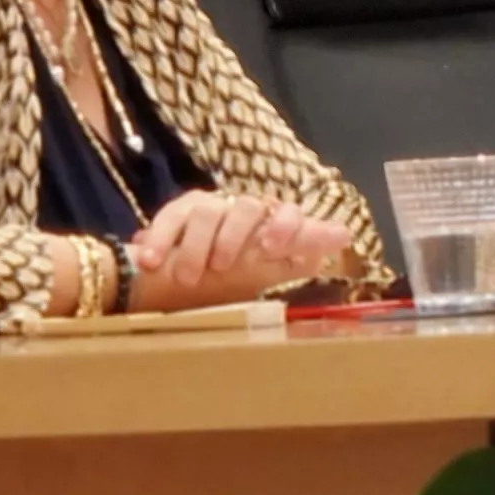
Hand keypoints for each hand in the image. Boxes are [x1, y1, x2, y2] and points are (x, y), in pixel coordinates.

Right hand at [128, 191, 350, 309]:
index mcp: (274, 226)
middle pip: (245, 207)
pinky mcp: (179, 211)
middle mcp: (245, 211)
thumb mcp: (268, 276)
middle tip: (220, 268)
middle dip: (233, 239)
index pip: (288, 213)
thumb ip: (302, 253)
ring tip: (186, 277)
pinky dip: (161, 239)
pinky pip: (170, 216)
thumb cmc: (236, 284)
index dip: (284, 226)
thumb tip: (343, 234)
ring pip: (207, 211)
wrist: (180, 288)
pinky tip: (151, 259)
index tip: (271, 247)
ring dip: (196, 246)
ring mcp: (211, 208)